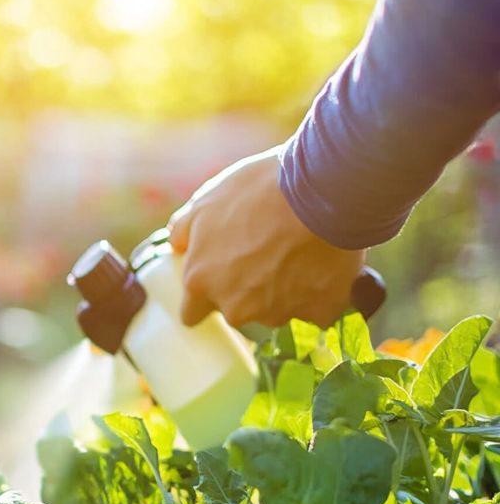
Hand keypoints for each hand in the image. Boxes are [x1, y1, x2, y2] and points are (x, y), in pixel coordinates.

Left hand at [167, 146, 364, 328]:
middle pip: (237, 311)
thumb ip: (184, 230)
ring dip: (284, 291)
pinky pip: (317, 310)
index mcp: (202, 282)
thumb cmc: (258, 190)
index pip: (192, 314)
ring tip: (298, 252)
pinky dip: (320, 294)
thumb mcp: (207, 200)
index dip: (205, 297)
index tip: (219, 281)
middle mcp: (237, 306)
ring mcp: (279, 312)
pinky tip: (325, 264)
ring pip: (277, 311)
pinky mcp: (319, 312)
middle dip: (247, 291)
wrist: (320, 189)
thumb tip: (177, 246)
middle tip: (266, 253)